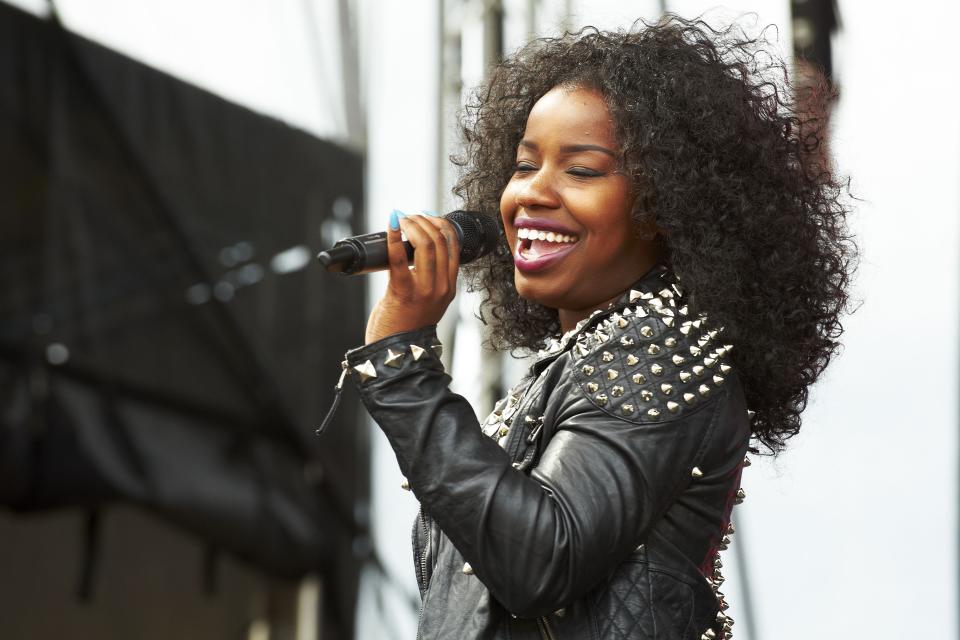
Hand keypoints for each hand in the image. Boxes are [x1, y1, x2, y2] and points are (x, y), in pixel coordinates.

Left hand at [365, 211, 460, 343]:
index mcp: (449, 288)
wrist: (396, 354)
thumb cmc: (406, 326)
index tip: (428, 217)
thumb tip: (415, 251)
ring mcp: (424, 290)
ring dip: (412, 225)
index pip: (454, 246)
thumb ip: (428, 280)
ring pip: (425, 245)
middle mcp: (441, 287)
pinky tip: (391, 224)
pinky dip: (394, 237)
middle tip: (409, 216)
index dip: (442, 225)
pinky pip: (400, 258)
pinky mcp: (403, 292)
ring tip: (401, 219)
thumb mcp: (428, 301)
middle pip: (440, 241)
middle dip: (424, 221)